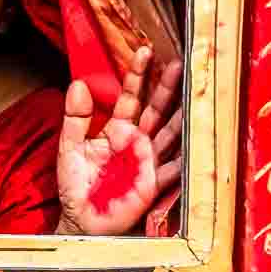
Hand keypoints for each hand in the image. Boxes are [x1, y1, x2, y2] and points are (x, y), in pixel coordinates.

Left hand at [56, 45, 183, 234]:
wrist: (81, 220)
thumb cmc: (76, 185)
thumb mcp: (70, 148)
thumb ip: (75, 118)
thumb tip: (78, 84)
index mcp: (116, 129)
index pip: (130, 97)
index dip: (137, 76)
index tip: (144, 51)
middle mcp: (137, 141)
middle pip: (156, 110)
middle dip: (167, 87)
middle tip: (179, 62)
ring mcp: (149, 160)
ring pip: (172, 133)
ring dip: (183, 114)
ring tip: (197, 92)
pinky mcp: (154, 182)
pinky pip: (175, 167)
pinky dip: (187, 155)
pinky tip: (200, 140)